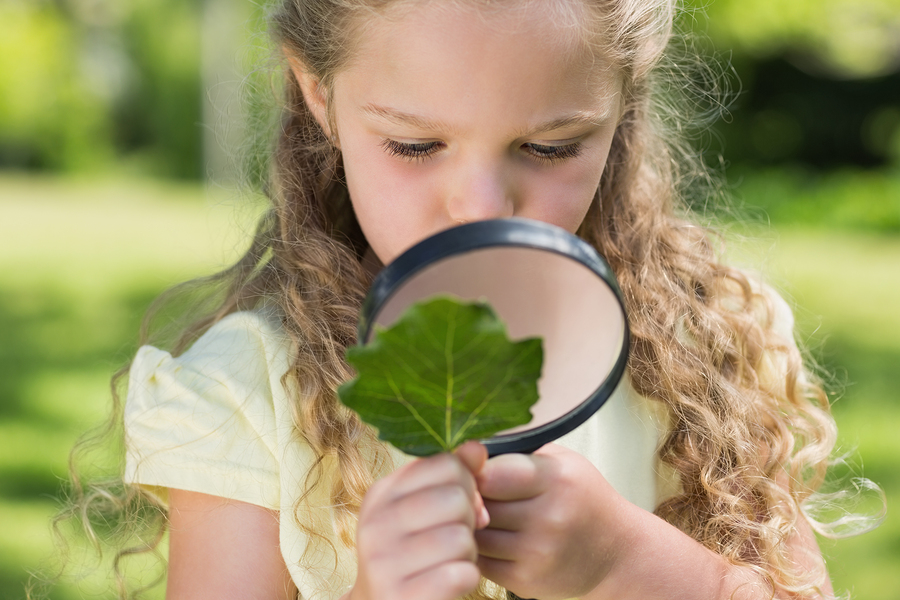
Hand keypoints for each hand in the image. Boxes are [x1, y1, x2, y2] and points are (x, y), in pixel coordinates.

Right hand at [348, 441, 489, 599]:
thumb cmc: (414, 552)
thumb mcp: (423, 509)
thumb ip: (451, 475)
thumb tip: (477, 446)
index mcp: (381, 494)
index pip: (445, 463)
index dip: (466, 483)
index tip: (459, 503)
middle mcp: (375, 525)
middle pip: (456, 498)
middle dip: (468, 519)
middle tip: (454, 536)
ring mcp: (385, 563)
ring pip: (462, 537)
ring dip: (468, 553)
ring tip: (449, 560)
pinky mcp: (403, 596)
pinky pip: (463, 573)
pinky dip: (468, 578)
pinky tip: (450, 582)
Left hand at [475, 443, 629, 599]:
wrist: (617, 552)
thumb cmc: (584, 499)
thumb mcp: (563, 462)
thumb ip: (520, 453)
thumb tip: (469, 450)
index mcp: (555, 479)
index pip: (490, 474)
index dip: (474, 472)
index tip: (473, 471)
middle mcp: (548, 517)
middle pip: (480, 505)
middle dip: (470, 498)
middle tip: (474, 494)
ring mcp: (538, 552)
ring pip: (476, 535)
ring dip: (472, 526)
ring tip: (484, 516)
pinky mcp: (528, 581)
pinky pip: (481, 563)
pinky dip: (480, 551)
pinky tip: (493, 540)